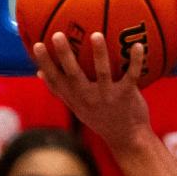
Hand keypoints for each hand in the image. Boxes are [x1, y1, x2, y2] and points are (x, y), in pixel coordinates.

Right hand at [33, 31, 150, 147]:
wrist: (129, 140)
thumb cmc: (101, 119)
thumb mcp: (78, 108)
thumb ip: (60, 90)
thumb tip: (39, 73)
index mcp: (75, 98)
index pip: (56, 80)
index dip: (45, 63)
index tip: (37, 45)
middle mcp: (89, 98)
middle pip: (74, 74)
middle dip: (64, 55)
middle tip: (57, 35)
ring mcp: (108, 97)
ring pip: (102, 73)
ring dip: (99, 54)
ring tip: (96, 35)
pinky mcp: (127, 96)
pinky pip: (131, 75)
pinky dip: (136, 61)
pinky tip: (139, 46)